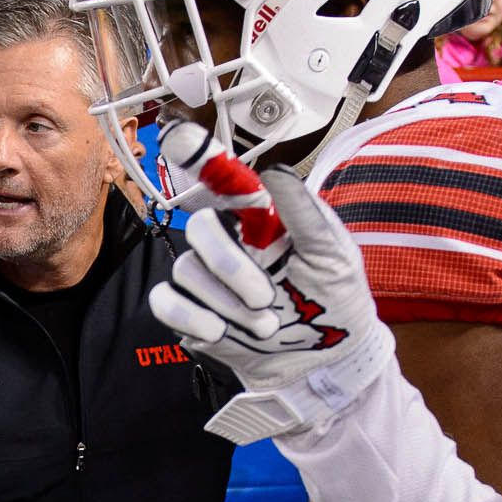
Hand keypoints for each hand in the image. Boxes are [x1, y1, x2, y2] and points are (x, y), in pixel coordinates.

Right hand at [146, 122, 394, 424]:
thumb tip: (273, 170)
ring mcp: (208, 278)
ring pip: (186, 270)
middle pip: (198, 228)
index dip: (196, 158)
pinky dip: (191, 316)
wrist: (327, 361)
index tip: (178, 140)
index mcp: (260, 219)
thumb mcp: (333, 253)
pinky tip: (221, 331)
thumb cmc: (336, 300)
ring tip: (267, 324)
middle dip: (229, 264)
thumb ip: (303, 211)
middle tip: (266, 296)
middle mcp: (229, 242)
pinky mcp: (193, 313)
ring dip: (227, 302)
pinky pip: (166, 302)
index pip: (221, 180)